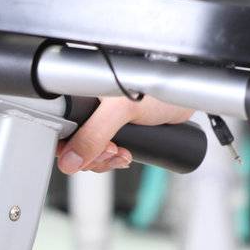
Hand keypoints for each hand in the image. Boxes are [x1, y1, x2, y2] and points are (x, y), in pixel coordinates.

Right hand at [56, 94, 194, 175]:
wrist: (188, 97)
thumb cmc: (161, 89)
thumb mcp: (122, 110)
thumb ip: (94, 134)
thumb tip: (71, 159)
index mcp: (84, 90)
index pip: (61, 124)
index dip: (68, 145)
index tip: (85, 153)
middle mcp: (90, 104)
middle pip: (74, 142)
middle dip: (92, 155)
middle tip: (112, 150)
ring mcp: (103, 118)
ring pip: (89, 150)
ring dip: (104, 159)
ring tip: (122, 153)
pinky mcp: (116, 128)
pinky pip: (103, 152)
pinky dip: (112, 159)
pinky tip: (125, 155)